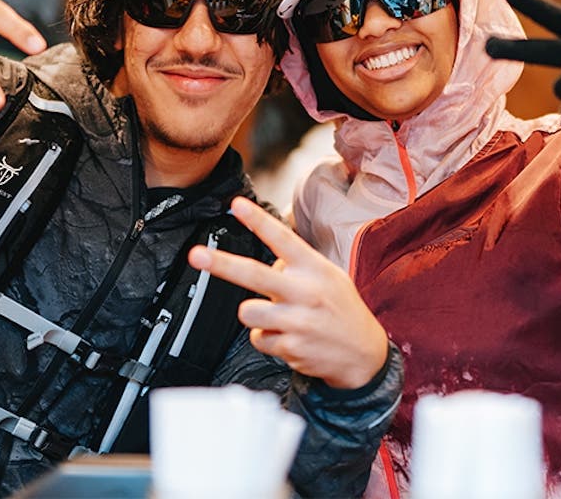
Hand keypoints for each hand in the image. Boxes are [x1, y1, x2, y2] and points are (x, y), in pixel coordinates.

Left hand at [189, 197, 388, 389]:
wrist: (364, 355)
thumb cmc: (340, 309)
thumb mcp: (329, 276)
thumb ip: (297, 265)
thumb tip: (267, 260)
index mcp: (314, 269)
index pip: (283, 239)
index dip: (257, 221)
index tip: (236, 204)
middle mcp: (305, 292)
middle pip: (254, 274)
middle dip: (221, 264)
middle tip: (196, 255)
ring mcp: (297, 321)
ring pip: (247, 311)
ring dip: (256, 315)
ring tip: (280, 318)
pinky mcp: (291, 347)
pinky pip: (257, 338)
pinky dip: (267, 339)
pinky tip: (290, 338)